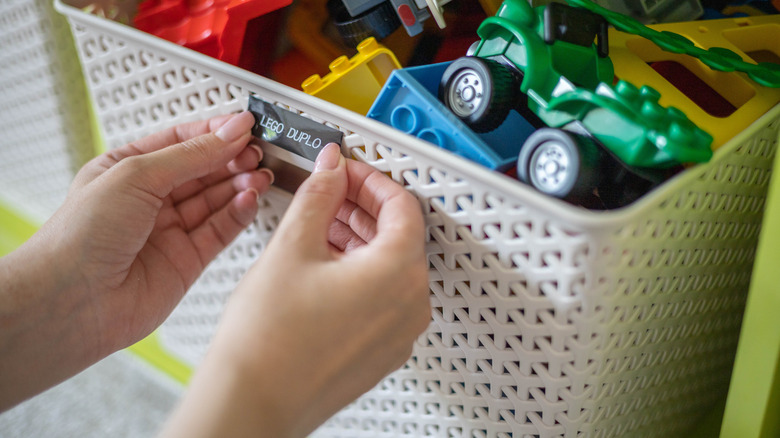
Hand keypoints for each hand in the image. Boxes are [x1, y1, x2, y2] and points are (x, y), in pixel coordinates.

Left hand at [0, 112, 272, 409]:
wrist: (72, 299)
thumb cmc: (80, 236)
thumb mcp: (135, 175)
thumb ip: (189, 155)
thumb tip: (228, 134)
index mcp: (127, 170)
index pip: (180, 141)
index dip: (214, 132)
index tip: (244, 124)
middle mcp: (150, 200)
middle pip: (203, 170)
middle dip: (232, 158)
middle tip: (257, 149)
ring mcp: (169, 231)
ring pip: (216, 200)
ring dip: (241, 184)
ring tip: (260, 173)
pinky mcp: (187, 261)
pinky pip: (220, 231)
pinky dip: (238, 214)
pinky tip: (249, 199)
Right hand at [161, 143, 430, 437]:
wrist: (251, 403)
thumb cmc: (268, 342)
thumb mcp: (292, 247)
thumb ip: (319, 196)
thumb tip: (333, 168)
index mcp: (398, 273)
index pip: (403, 206)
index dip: (372, 180)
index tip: (347, 171)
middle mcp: (410, 306)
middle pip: (399, 236)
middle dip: (364, 208)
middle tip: (331, 192)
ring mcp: (398, 334)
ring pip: (390, 268)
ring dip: (360, 240)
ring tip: (321, 226)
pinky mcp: (380, 352)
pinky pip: (382, 299)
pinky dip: (360, 274)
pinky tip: (324, 265)